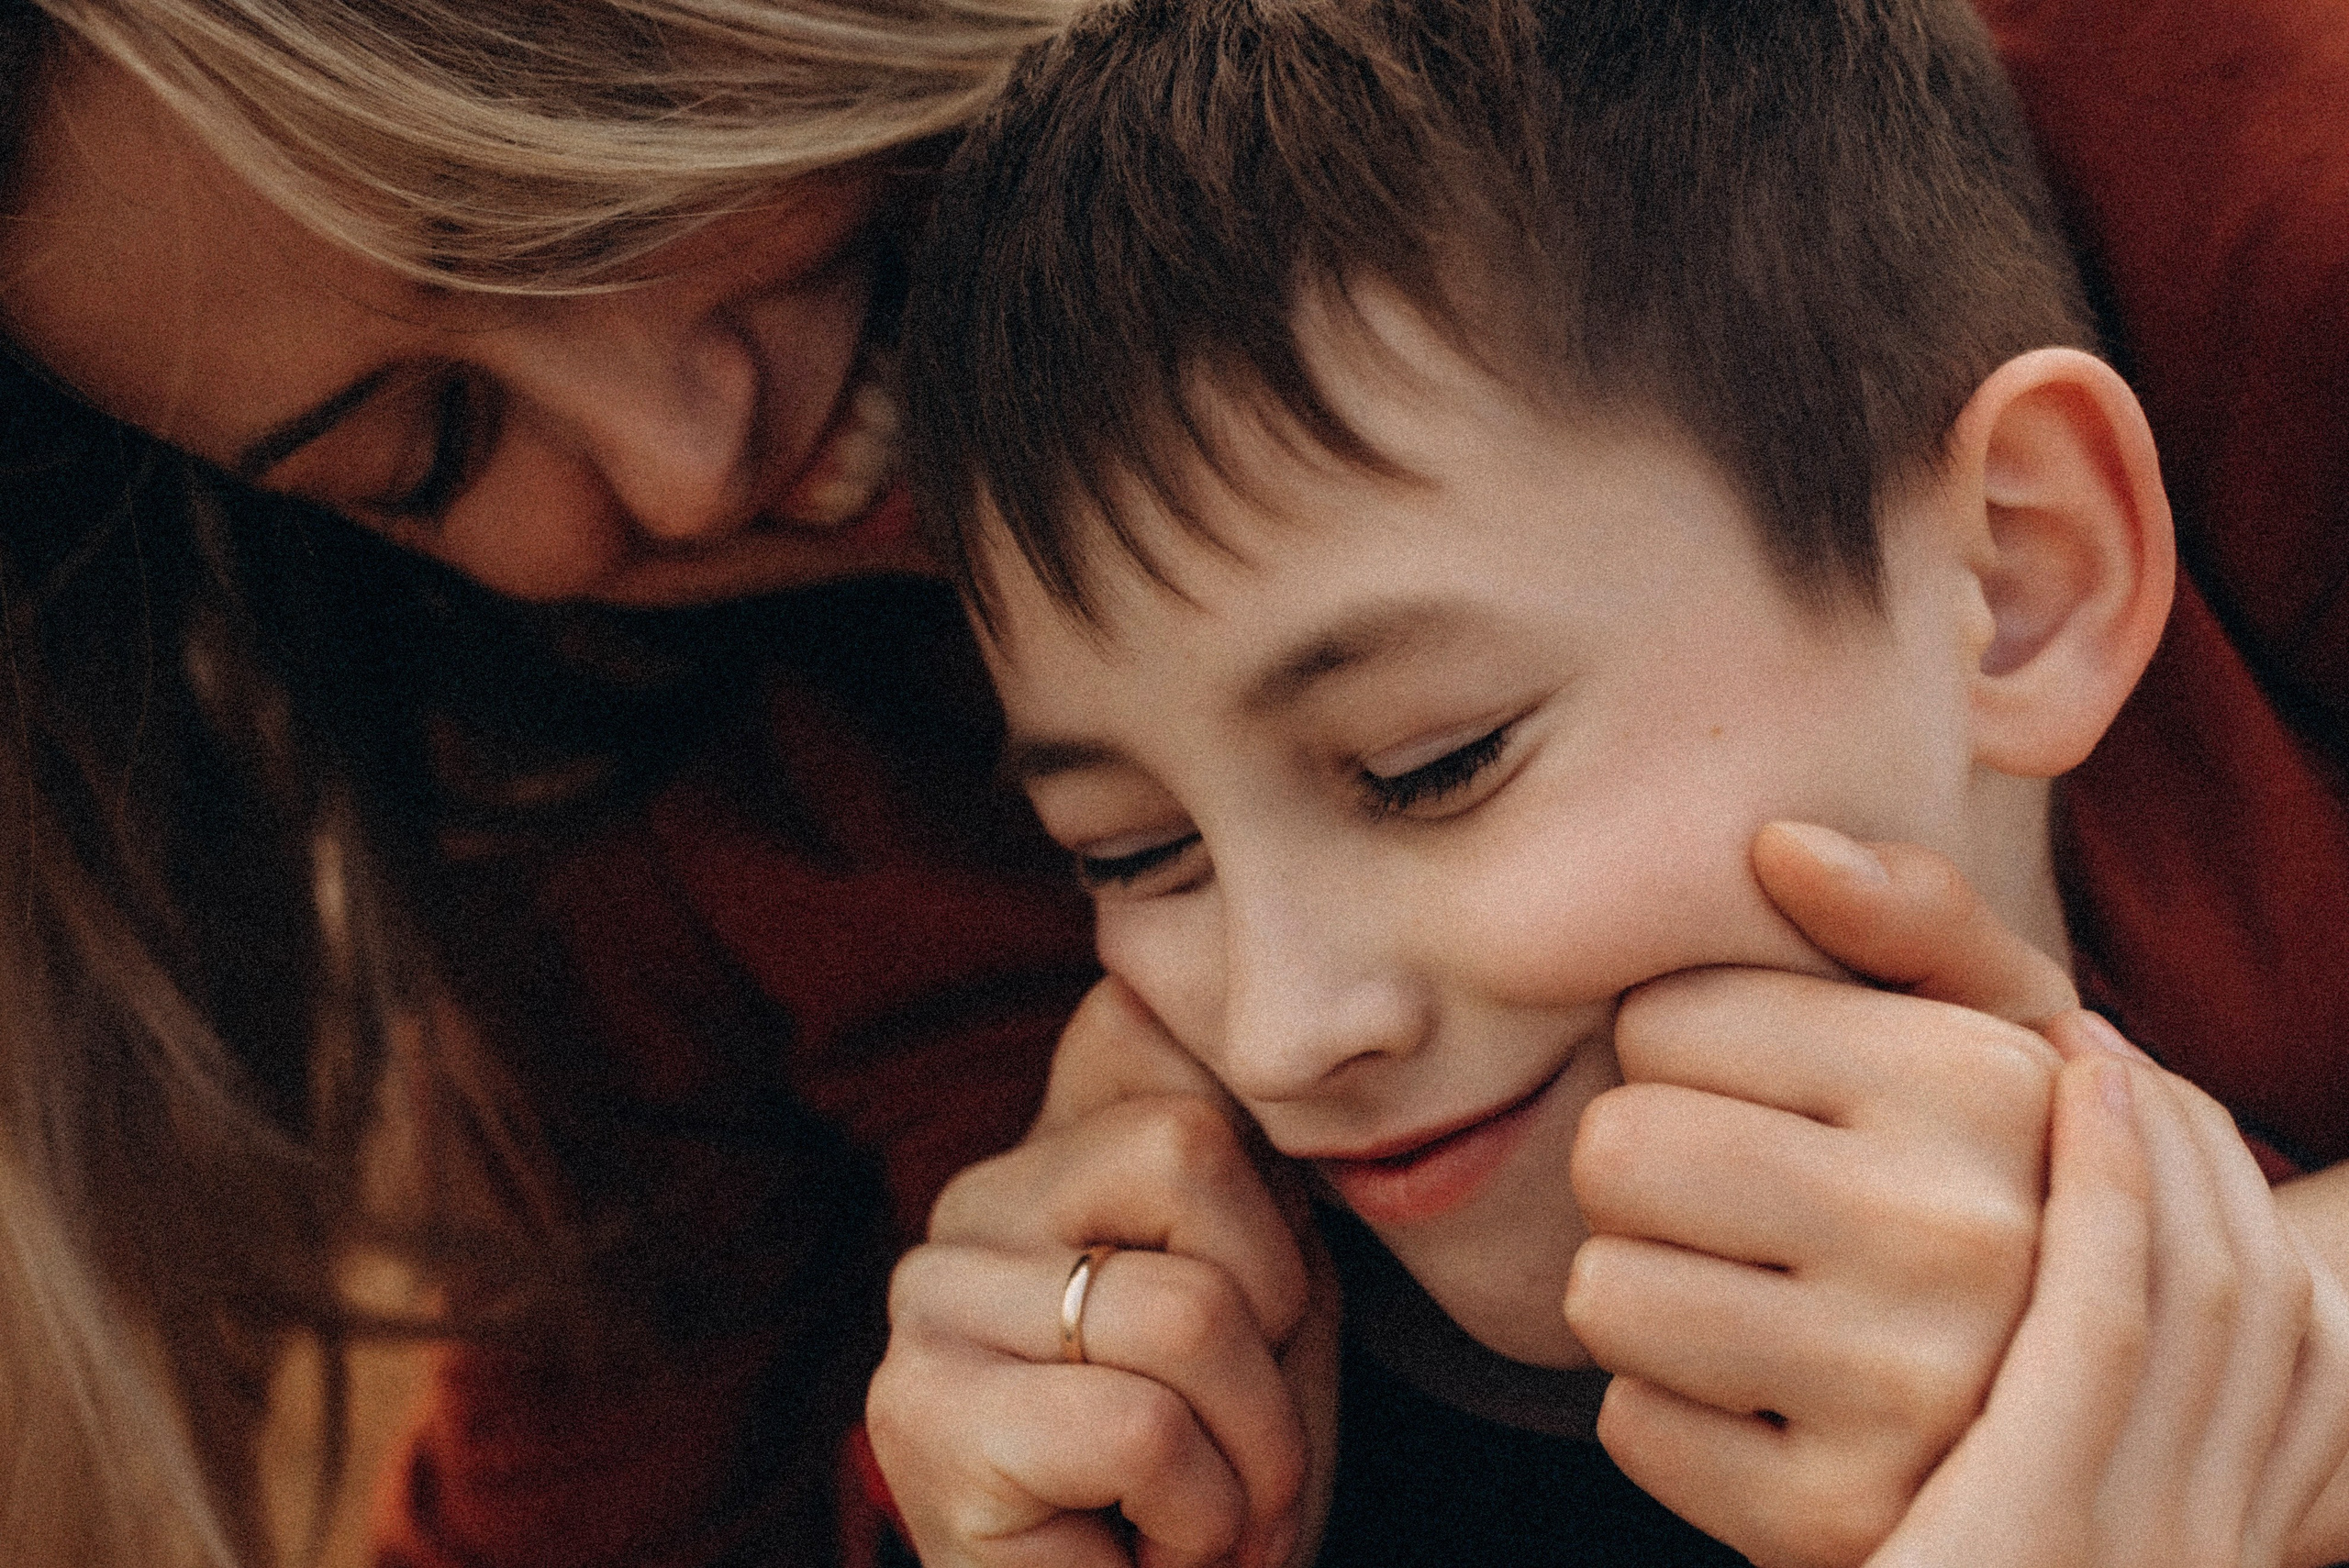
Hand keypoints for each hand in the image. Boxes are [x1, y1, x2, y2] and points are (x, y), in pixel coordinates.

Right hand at [867, 979, 1338, 1567]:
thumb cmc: (1221, 1481)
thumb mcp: (1276, 1301)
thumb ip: (1264, 1172)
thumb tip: (1291, 1068)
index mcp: (1050, 1148)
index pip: (1151, 1022)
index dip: (1269, 1166)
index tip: (1266, 1303)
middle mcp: (971, 1199)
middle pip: (1192, 1147)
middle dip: (1279, 1318)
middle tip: (1248, 1437)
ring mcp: (927, 1298)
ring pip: (1188, 1307)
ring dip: (1254, 1451)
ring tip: (1213, 1514)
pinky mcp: (922, 1414)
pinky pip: (1143, 1429)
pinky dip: (1203, 1520)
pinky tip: (1155, 1554)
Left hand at [1567, 823, 2074, 1566]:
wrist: (2089, 1420)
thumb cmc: (2004, 1177)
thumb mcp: (2000, 1029)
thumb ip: (1908, 914)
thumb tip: (1779, 844)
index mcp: (1977, 1085)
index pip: (1665, 1018)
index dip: (1689, 1055)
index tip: (1768, 1098)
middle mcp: (1954, 1233)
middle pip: (1615, 1147)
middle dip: (1649, 1170)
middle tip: (1735, 1201)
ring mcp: (1898, 1389)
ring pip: (1602, 1290)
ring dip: (1647, 1290)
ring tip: (1747, 1294)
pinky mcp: (1830, 1517)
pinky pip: (1629, 1422)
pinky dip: (1669, 1409)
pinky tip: (1760, 1397)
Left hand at [1871, 1038, 2348, 1567]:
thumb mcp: (1995, 1538)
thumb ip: (2030, 1457)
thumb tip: (2034, 1359)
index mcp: (2203, 1557)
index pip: (2298, 1364)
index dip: (2243, 1219)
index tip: (2158, 1123)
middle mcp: (2199, 1555)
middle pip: (2265, 1305)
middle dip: (2205, 1155)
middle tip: (2109, 1051)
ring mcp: (2138, 1544)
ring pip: (2210, 1289)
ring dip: (2162, 1141)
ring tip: (2086, 1043)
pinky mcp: (2032, 1521)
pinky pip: (2103, 1319)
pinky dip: (2111, 1188)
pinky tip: (2074, 1090)